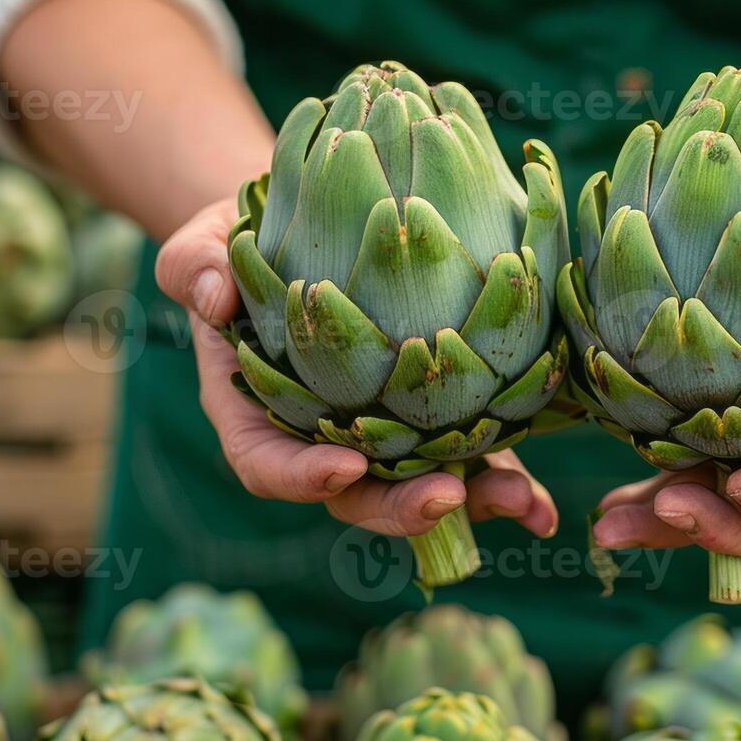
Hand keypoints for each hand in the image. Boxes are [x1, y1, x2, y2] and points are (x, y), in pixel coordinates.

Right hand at [156, 197, 557, 538]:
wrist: (307, 227)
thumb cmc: (244, 237)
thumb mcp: (204, 242)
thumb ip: (193, 266)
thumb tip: (210, 295)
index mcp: (258, 415)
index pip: (268, 465)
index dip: (302, 477)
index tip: (346, 465)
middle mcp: (324, 440)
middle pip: (358, 495)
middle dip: (401, 506)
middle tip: (446, 497)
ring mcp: (387, 435)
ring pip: (425, 487)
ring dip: (475, 501)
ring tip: (521, 501)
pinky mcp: (440, 418)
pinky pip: (474, 461)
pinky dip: (510, 486)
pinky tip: (547, 513)